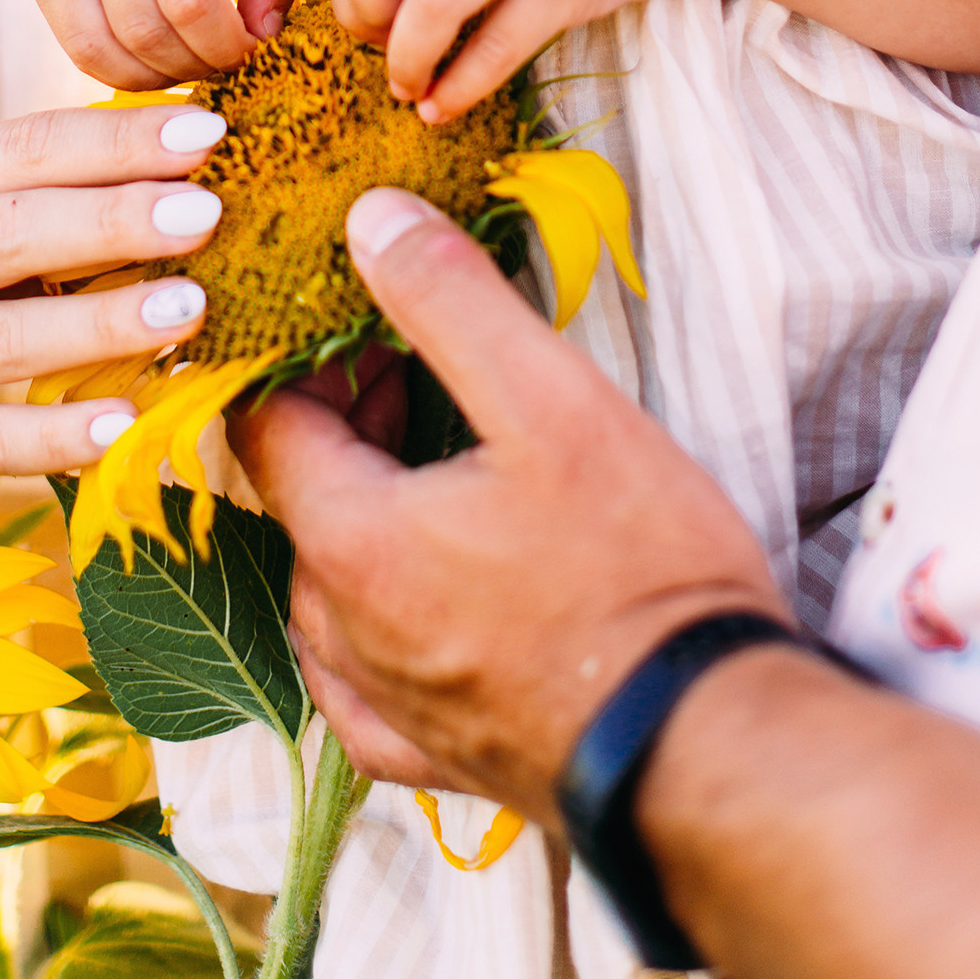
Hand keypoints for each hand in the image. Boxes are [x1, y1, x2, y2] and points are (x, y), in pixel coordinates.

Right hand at [0, 102, 233, 522]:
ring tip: (188, 309)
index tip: (207, 130)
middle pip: (7, 231)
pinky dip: (57, 434)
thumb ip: (58, 198)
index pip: (23, 147)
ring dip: (101, 323)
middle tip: (207, 213)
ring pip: (0, 337)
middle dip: (112, 218)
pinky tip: (126, 424)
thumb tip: (192, 152)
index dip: (115, 138)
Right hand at [26, 0, 300, 84]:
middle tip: (225, 60)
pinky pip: (72, 43)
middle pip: (145, 30)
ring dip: (155, 77)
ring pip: (100, 48)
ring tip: (190, 63)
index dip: (228, 44)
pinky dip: (116, 69)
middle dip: (197, 64)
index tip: (253, 47)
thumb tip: (265, 37)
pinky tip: (151, 59)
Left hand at [230, 188, 781, 822]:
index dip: (308, 356)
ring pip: (332, 579)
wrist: (711, 750)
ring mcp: (380, 706)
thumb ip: (450, 303)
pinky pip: (364, 671)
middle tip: (423, 365)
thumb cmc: (640, 573)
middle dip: (348, 421)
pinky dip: (384, 606)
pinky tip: (437, 580)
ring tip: (450, 454)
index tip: (373, 321)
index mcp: (351, 542)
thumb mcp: (553, 403)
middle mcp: (341, 633)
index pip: (268, 424)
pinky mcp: (427, 757)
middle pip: (302, 497)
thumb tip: (369, 220)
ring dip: (371, 506)